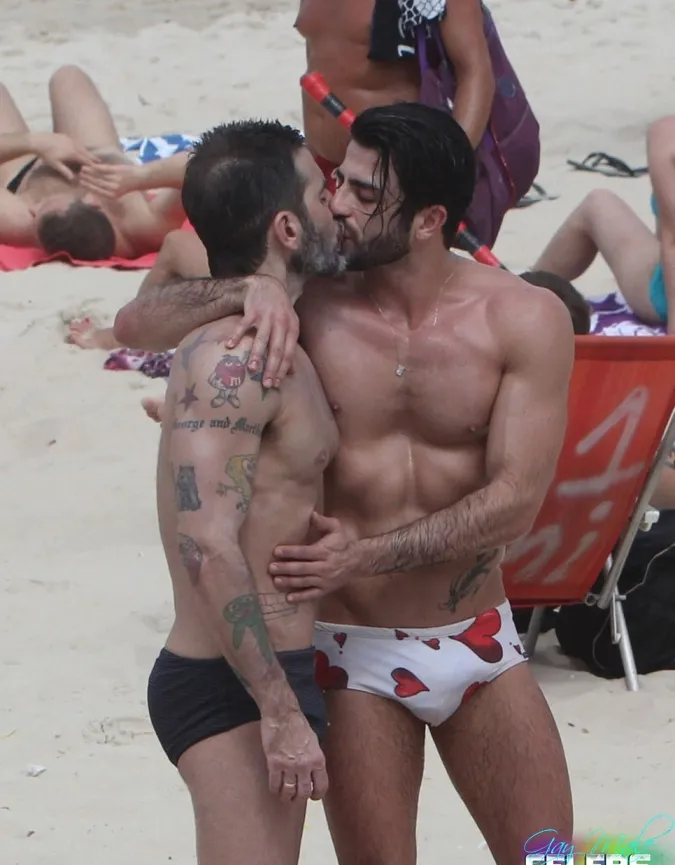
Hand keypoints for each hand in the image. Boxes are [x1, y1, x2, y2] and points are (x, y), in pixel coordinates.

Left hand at [29, 132, 97, 181]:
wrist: (38, 140)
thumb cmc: (46, 154)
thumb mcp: (56, 165)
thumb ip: (66, 172)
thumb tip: (75, 181)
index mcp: (73, 153)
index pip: (87, 161)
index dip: (93, 166)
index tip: (99, 170)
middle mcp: (75, 146)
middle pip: (87, 153)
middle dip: (94, 159)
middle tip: (101, 164)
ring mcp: (71, 140)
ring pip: (83, 147)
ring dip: (89, 153)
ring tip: (94, 157)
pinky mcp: (67, 136)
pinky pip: (78, 143)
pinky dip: (82, 148)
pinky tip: (82, 150)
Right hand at [79, 161, 140, 198]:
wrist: (140, 178)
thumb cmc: (128, 184)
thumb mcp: (117, 191)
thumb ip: (107, 190)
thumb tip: (95, 189)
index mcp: (113, 195)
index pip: (97, 191)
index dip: (88, 187)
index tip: (80, 183)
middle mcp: (113, 189)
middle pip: (97, 184)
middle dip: (87, 179)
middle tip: (78, 175)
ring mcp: (115, 180)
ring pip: (99, 176)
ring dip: (89, 172)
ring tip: (82, 169)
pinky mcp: (117, 172)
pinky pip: (104, 169)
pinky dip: (96, 167)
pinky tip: (91, 164)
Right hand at [226, 274, 299, 388]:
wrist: (269, 284)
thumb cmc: (280, 310)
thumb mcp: (290, 327)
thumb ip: (290, 348)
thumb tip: (291, 372)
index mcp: (292, 329)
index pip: (288, 353)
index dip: (283, 369)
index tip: (276, 384)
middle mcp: (281, 322)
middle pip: (277, 348)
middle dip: (272, 367)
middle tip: (266, 384)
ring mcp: (266, 316)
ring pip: (262, 338)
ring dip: (257, 354)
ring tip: (252, 369)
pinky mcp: (252, 310)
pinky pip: (244, 324)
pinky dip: (236, 335)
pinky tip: (230, 346)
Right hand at [260, 710, 327, 802]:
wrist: (282, 714)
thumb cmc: (298, 725)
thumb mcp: (314, 742)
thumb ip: (314, 759)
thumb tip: (314, 773)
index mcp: (317, 759)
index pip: (321, 786)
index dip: (317, 795)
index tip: (313, 797)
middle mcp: (305, 765)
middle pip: (304, 792)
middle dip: (300, 798)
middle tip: (296, 798)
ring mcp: (289, 765)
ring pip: (289, 791)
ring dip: (287, 797)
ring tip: (285, 797)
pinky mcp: (274, 763)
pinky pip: (274, 784)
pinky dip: (275, 790)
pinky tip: (275, 789)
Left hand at [271, 512, 360, 602]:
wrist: (357, 562)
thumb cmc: (342, 543)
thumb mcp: (336, 528)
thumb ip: (323, 522)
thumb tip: (311, 514)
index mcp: (324, 551)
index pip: (304, 552)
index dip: (290, 552)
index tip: (276, 551)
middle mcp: (324, 567)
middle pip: (301, 568)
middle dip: (285, 568)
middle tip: (271, 568)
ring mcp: (324, 580)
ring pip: (304, 582)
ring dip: (289, 582)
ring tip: (276, 581)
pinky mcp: (325, 590)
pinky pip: (312, 595)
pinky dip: (300, 597)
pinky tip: (289, 598)